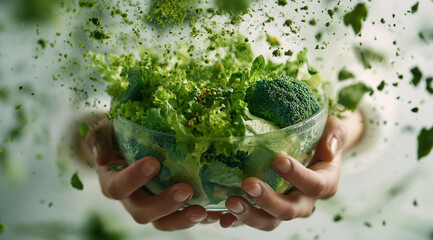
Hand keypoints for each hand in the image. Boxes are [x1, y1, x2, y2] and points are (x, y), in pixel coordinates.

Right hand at [84, 121, 216, 230]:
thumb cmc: (118, 136)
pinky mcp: (172, 207)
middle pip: (143, 213)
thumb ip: (99, 140)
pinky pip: (184, 217)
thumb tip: (101, 158)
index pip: (118, 187)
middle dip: (164, 204)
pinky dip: (200, 218)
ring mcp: (153, 205)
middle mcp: (132, 200)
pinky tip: (217, 212)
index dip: (134, 178)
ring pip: (164, 222)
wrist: (131, 143)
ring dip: (183, 219)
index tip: (153, 162)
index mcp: (113, 182)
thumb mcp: (105, 132)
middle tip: (186, 190)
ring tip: (203, 211)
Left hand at [220, 116, 349, 229]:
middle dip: (267, 200)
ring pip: (269, 221)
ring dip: (249, 215)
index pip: (314, 185)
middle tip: (248, 184)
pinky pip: (250, 219)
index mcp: (324, 183)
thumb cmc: (322, 135)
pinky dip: (235, 221)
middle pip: (288, 210)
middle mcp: (305, 201)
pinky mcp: (265, 209)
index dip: (298, 176)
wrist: (313, 149)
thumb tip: (329, 149)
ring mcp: (283, 208)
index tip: (279, 161)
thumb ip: (335, 135)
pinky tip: (220, 217)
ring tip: (231, 202)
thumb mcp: (334, 129)